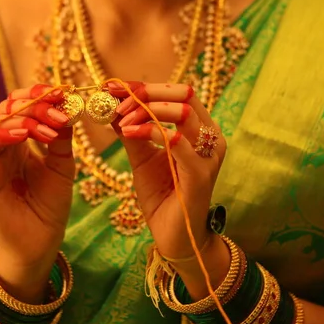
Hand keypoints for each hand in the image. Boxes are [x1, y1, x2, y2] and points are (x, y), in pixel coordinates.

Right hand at [0, 84, 74, 292]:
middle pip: (7, 108)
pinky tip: (23, 134)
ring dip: (23, 117)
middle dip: (34, 102)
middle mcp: (0, 147)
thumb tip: (68, 106)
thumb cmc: (49, 207)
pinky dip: (1, 135)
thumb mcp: (62, 167)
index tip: (63, 92)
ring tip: (49, 124)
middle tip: (58, 104)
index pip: (21, 106)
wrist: (40, 244)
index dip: (39, 95)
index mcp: (18, 142)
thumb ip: (61, 138)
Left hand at [109, 82, 226, 259]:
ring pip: (183, 114)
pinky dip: (153, 131)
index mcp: (200, 130)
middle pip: (184, 96)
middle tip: (116, 101)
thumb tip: (111, 104)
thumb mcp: (142, 157)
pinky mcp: (200, 176)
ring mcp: (208, 157)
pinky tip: (132, 132)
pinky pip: (178, 143)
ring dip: (147, 111)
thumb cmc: (163, 195)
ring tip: (121, 120)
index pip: (179, 93)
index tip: (115, 86)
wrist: (175, 236)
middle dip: (146, 94)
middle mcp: (211, 138)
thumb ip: (131, 131)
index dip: (146, 86)